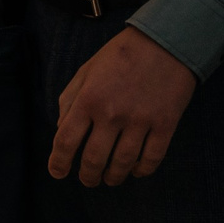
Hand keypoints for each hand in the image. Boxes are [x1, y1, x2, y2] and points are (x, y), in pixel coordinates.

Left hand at [50, 26, 196, 185]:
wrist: (164, 42)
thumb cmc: (119, 56)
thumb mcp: (85, 72)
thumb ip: (69, 101)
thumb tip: (61, 130)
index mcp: (87, 100)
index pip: (65, 142)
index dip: (58, 163)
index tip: (58, 174)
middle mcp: (111, 114)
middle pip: (93, 159)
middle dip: (87, 176)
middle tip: (87, 181)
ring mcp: (140, 121)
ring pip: (121, 163)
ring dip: (113, 177)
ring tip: (109, 179)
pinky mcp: (165, 124)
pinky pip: (151, 157)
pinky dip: (141, 170)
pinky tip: (135, 171)